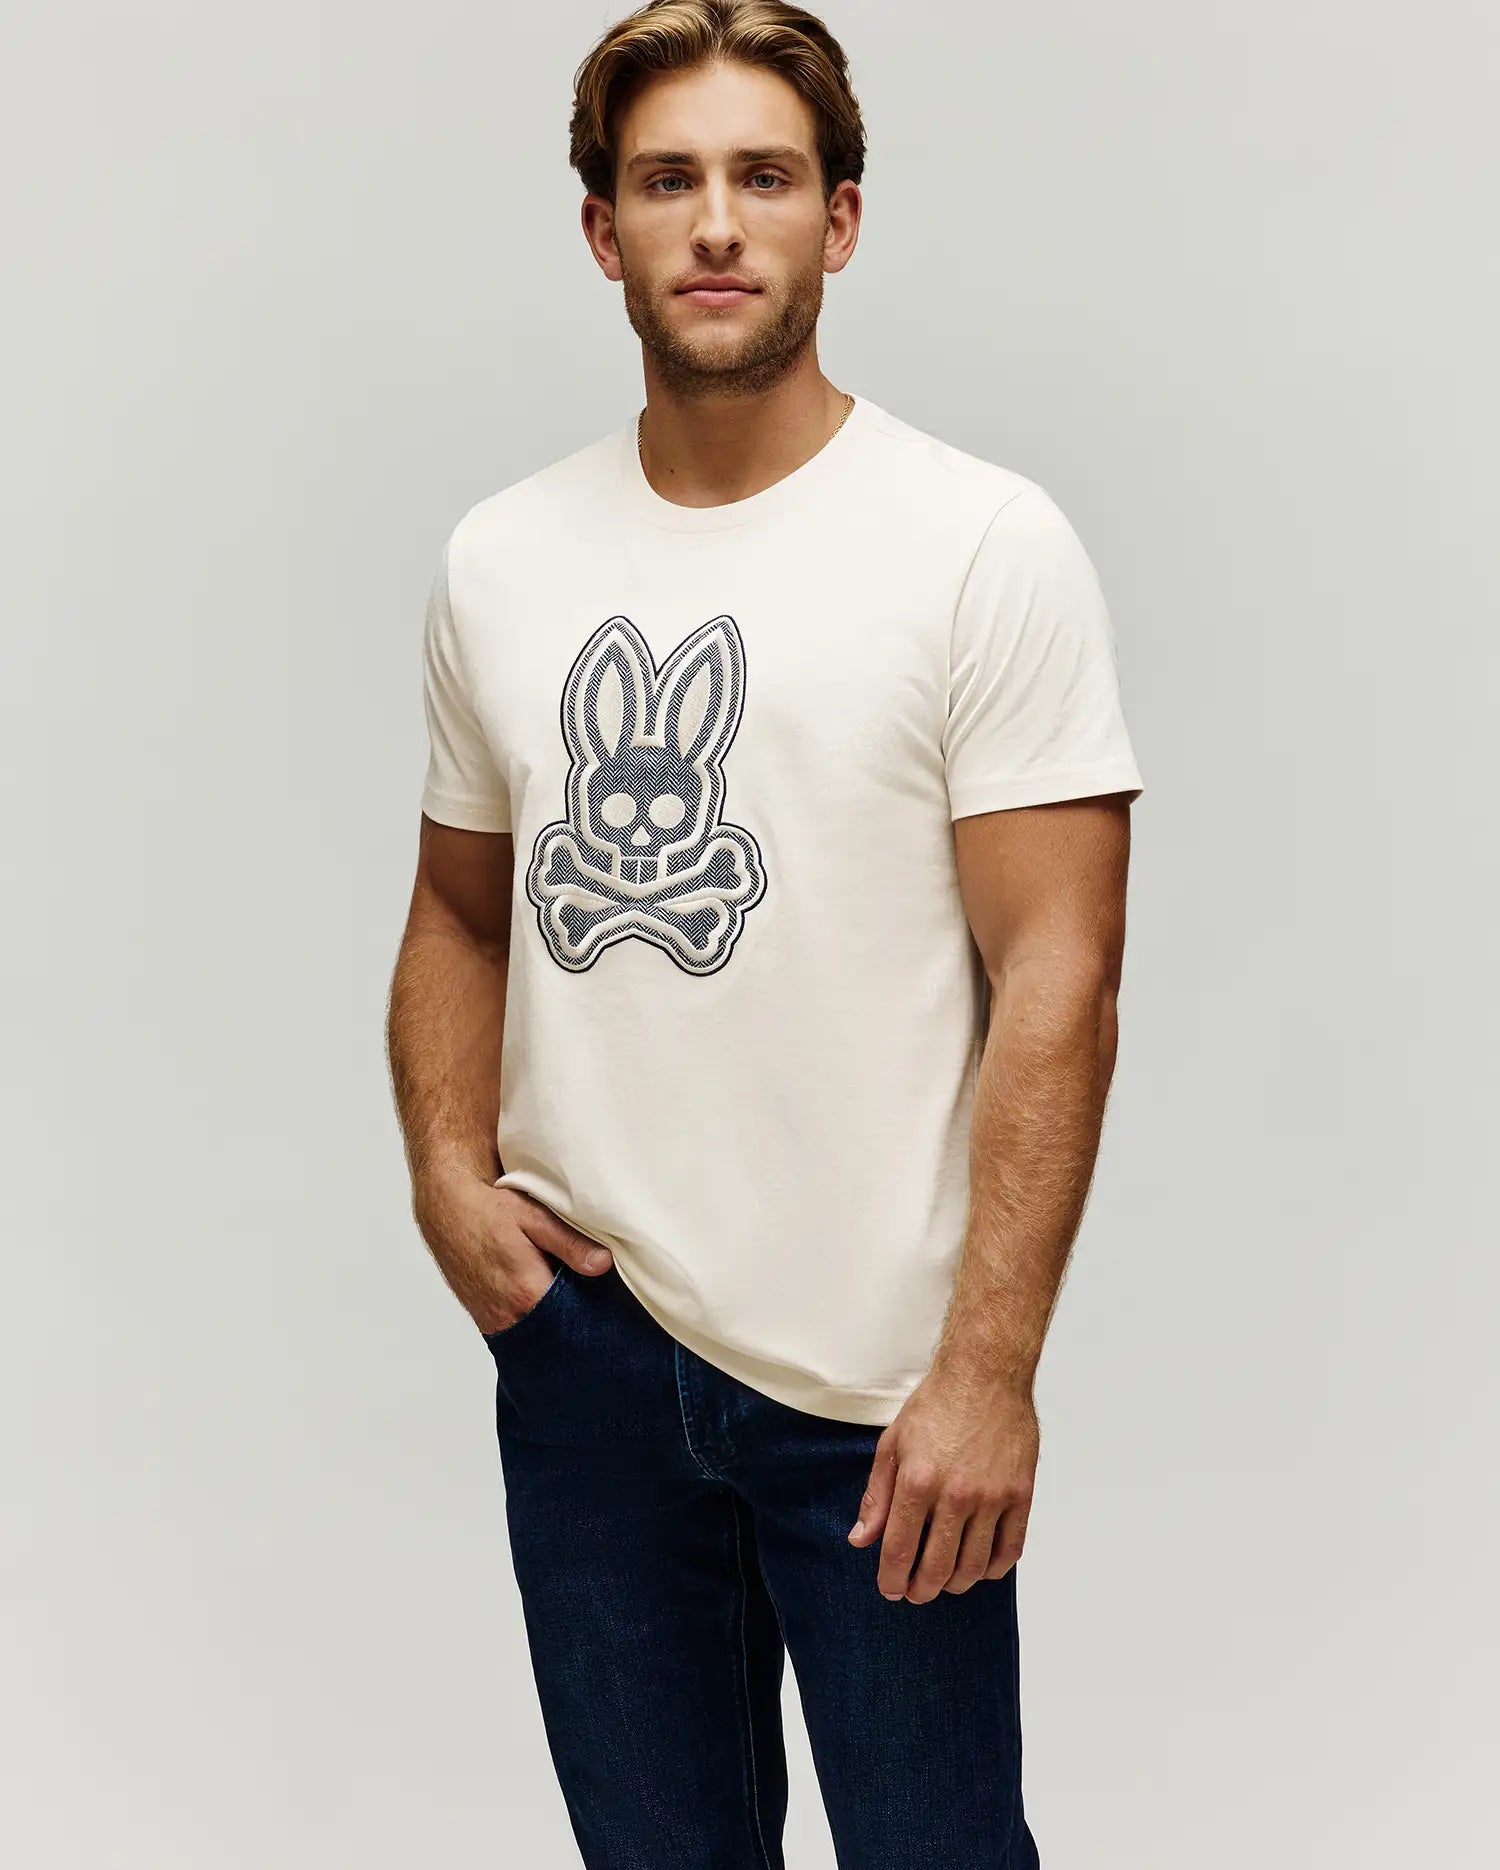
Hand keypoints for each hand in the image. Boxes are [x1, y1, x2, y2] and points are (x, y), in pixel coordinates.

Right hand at [412, 1166, 613, 1335]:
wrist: (445, 1209)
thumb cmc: (488, 1209)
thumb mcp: (534, 1217)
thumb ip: (570, 1243)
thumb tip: (604, 1264)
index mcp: (527, 1292)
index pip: (573, 1321)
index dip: (593, 1317)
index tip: (610, 1312)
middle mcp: (508, 1314)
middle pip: (555, 1333)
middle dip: (575, 1326)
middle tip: (596, 1313)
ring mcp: (493, 1321)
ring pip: (536, 1336)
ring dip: (554, 1327)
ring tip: (572, 1309)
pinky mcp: (484, 1319)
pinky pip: (517, 1333)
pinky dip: (534, 1325)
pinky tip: (546, 1309)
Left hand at [846, 1361, 1037, 1602]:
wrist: (986, 1373)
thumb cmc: (937, 1404)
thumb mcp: (893, 1444)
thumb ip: (877, 1496)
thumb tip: (861, 1539)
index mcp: (918, 1481)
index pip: (900, 1550)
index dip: (892, 1578)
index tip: (890, 1588)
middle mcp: (956, 1495)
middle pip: (937, 1568)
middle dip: (921, 1589)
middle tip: (915, 1592)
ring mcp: (993, 1497)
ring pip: (974, 1566)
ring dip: (956, 1584)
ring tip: (945, 1581)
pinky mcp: (1021, 1495)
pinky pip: (1010, 1550)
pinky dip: (994, 1568)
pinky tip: (981, 1567)